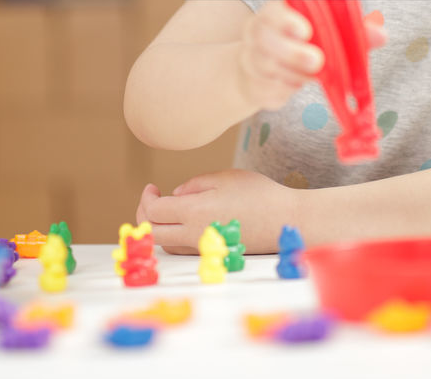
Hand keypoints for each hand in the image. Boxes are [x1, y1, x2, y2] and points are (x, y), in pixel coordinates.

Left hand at [135, 169, 302, 254]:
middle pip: (153, 232)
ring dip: (158, 227)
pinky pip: (182, 249)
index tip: (153, 187)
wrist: (286, 220)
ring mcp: (203, 247)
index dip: (147, 198)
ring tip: (165, 210)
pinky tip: (182, 223)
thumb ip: (194, 185)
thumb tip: (175, 195)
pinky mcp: (213, 253)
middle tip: (152, 199)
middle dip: (145, 215)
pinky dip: (173, 237)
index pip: (153, 211)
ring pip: (166, 244)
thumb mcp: (224, 177)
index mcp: (193, 212)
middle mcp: (194, 234)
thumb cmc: (258, 194)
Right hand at [236, 1, 385, 110]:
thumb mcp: (326, 33)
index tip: (305, 30)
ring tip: (311, 74)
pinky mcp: (254, 85)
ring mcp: (252, 59)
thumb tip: (381, 34)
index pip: (275, 10)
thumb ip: (353, 31)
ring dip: (294, 74)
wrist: (261, 70)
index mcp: (277, 12)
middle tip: (316, 61)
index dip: (287, 19)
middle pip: (266, 39)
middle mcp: (258, 32)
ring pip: (269, 67)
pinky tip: (293, 84)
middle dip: (292, 52)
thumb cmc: (300, 44)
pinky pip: (269, 90)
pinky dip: (285, 90)